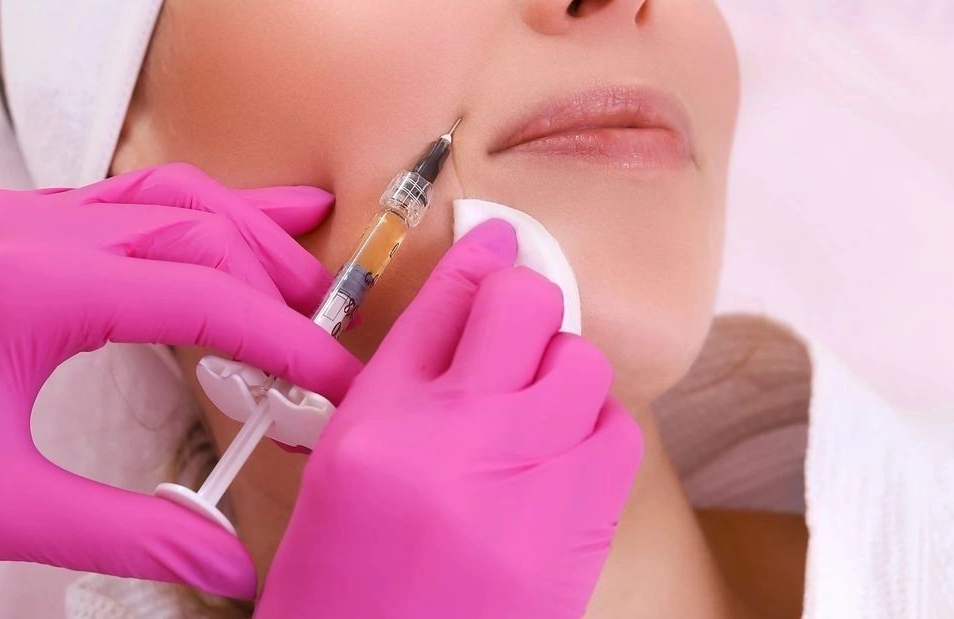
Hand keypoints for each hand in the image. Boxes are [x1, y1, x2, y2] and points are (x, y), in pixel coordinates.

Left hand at [0, 163, 360, 598]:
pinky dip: (191, 214)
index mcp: (30, 290)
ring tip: (307, 266)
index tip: (337, 377)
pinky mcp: (16, 228)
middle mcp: (29, 233)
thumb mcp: (9, 512)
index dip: (283, 339)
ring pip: (165, 194)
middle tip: (331, 330)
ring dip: (242, 228)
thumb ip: (133, 536)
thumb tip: (230, 565)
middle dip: (275, 275)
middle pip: (194, 227)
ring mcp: (20, 220)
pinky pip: (125, 201)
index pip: (198, 296)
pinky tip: (236, 224)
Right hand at [257, 219, 642, 617]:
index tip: (499, 237)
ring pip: (582, 364)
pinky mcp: (578, 533)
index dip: (478, 255)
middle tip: (515, 325)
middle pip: (524, 305)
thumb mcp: (338, 472)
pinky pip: (615, 434)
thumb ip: (395, 388)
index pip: (442, 301)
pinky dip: (592, 428)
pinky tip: (560, 452)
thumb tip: (461, 313)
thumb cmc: (345, 585)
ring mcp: (526, 486)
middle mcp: (453, 442)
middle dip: (525, 299)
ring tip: (534, 406)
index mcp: (376, 425)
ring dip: (562, 370)